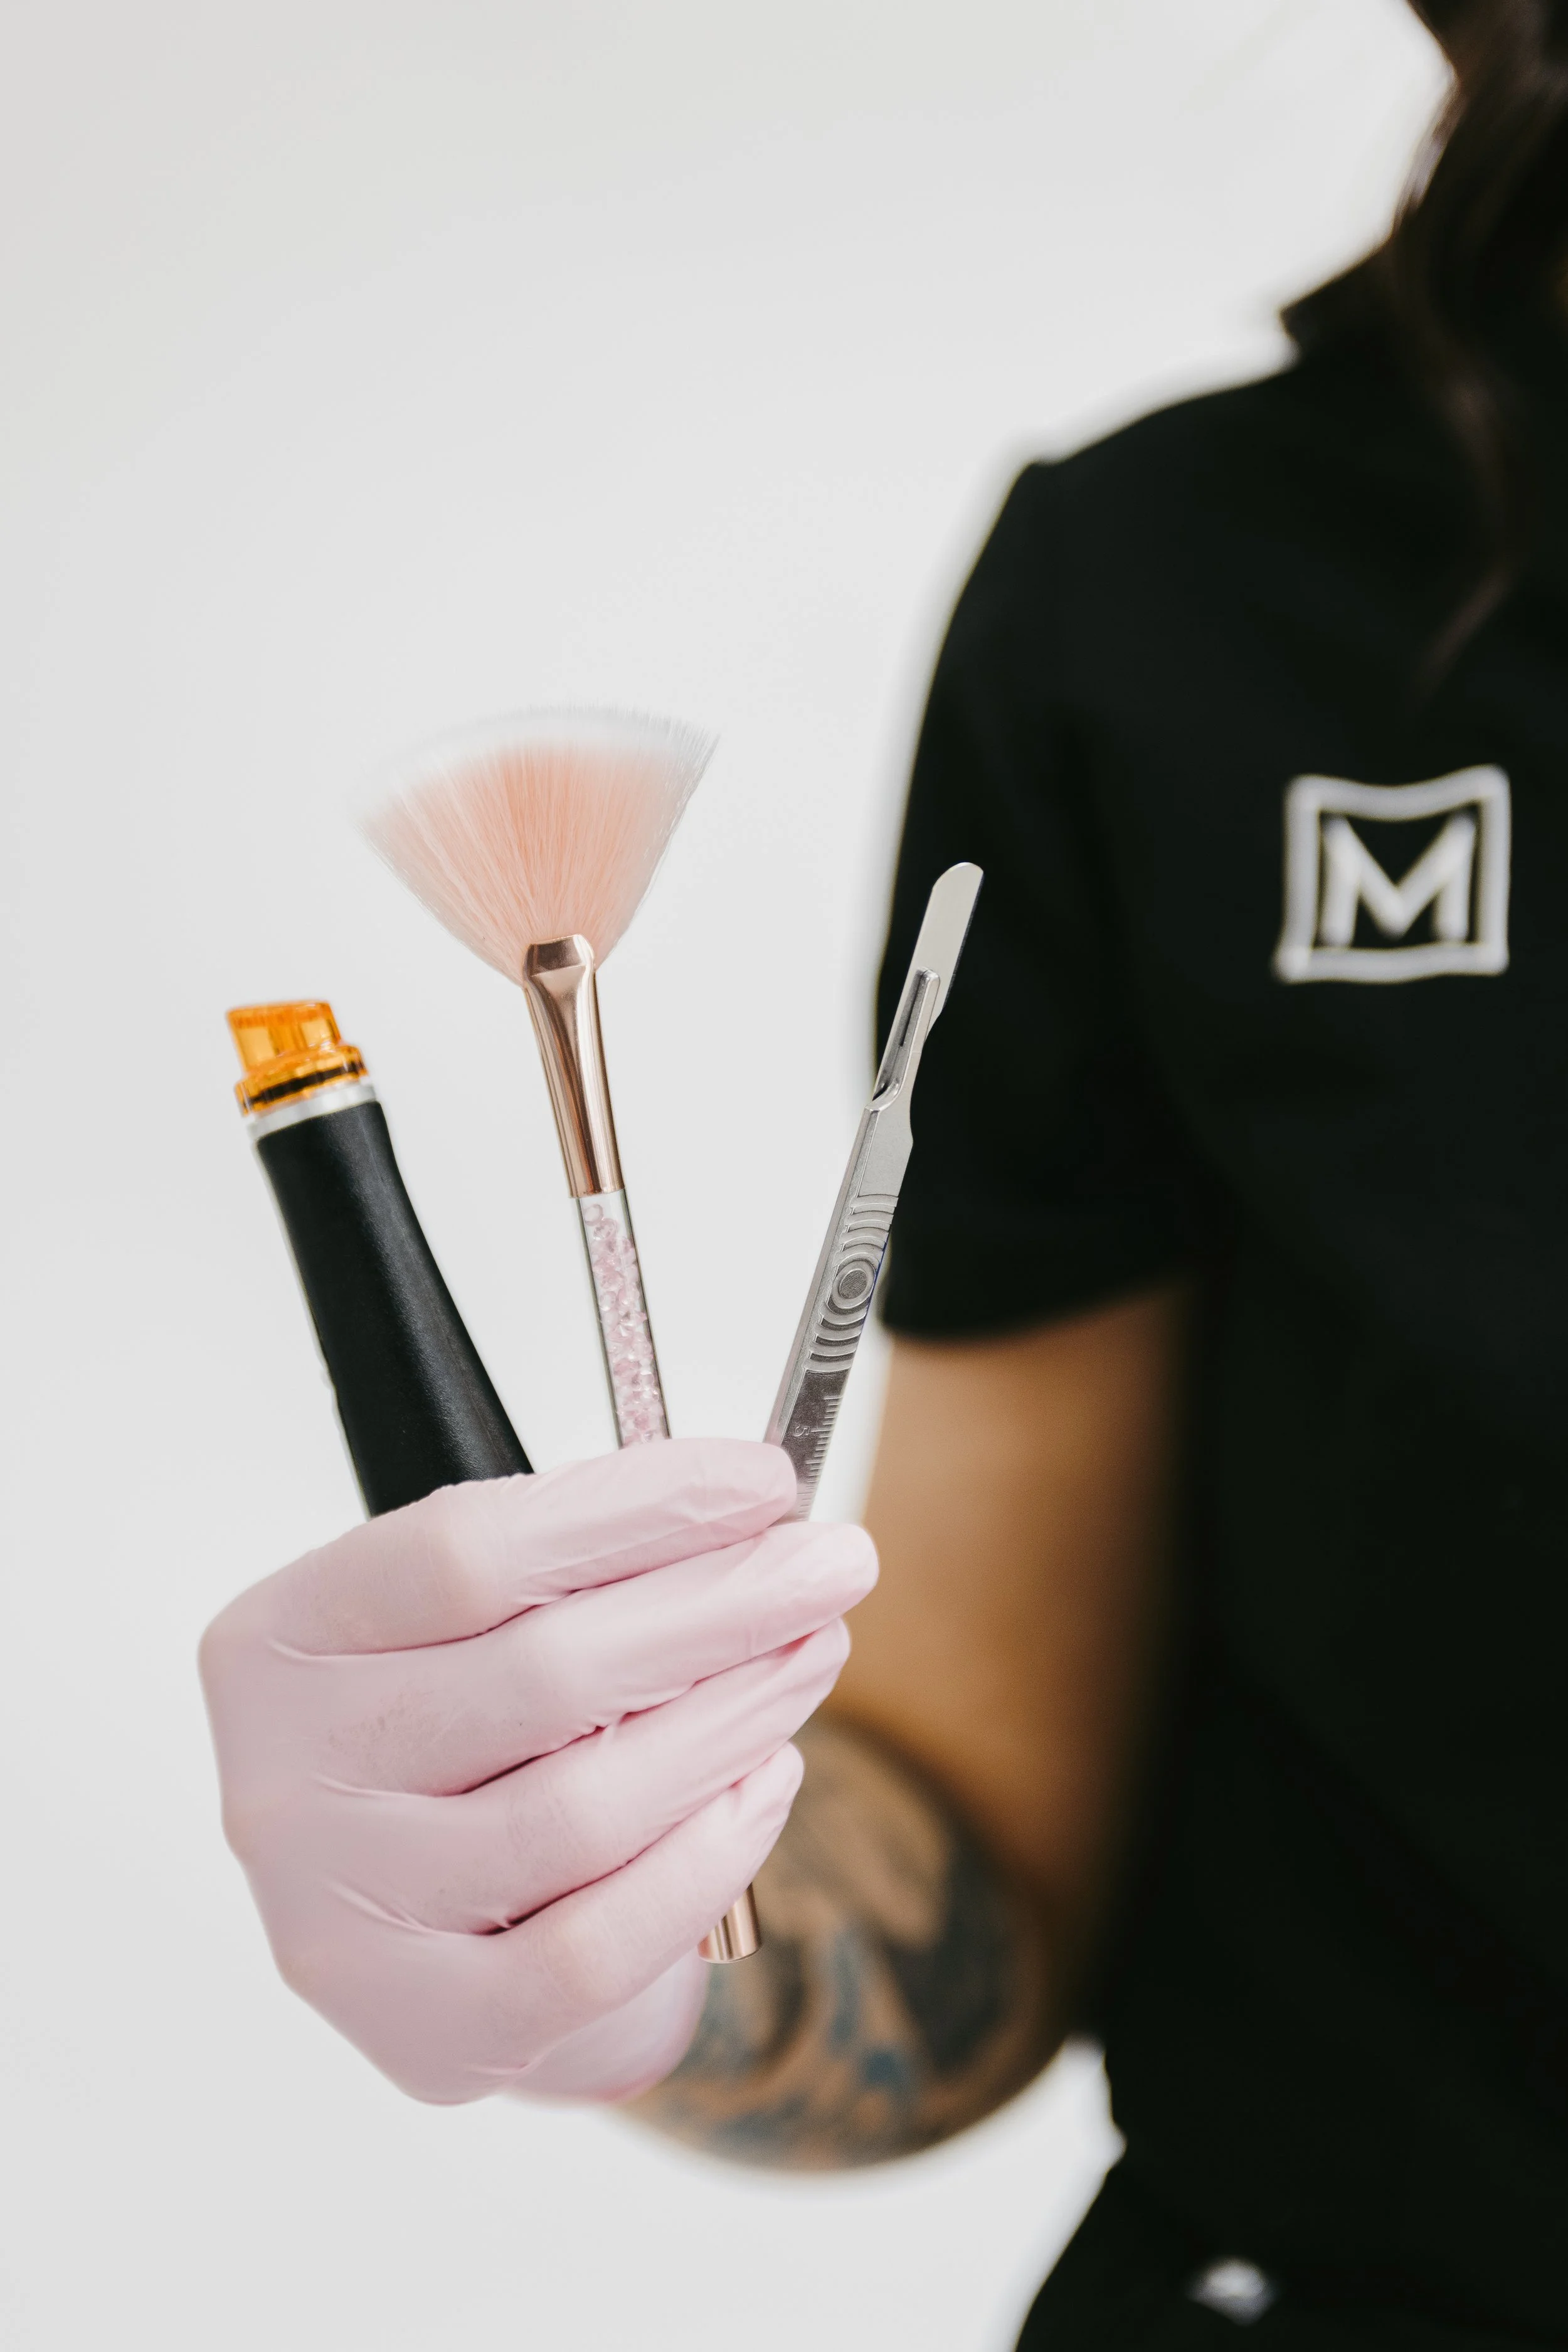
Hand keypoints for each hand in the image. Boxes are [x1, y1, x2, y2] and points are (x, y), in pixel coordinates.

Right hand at [198, 1439, 874, 2105]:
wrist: (425, 1931)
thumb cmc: (463, 1737)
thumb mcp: (475, 1625)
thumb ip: (578, 1566)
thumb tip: (757, 1520)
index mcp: (278, 1642)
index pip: (465, 1552)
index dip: (634, 1508)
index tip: (764, 1481)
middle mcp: (284, 1780)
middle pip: (543, 1674)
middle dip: (723, 1605)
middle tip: (835, 1565)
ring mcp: (341, 1917)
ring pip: (583, 1810)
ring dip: (734, 1720)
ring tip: (812, 1658)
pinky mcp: (423, 2032)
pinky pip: (596, 1949)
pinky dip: (704, 1861)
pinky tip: (767, 1782)